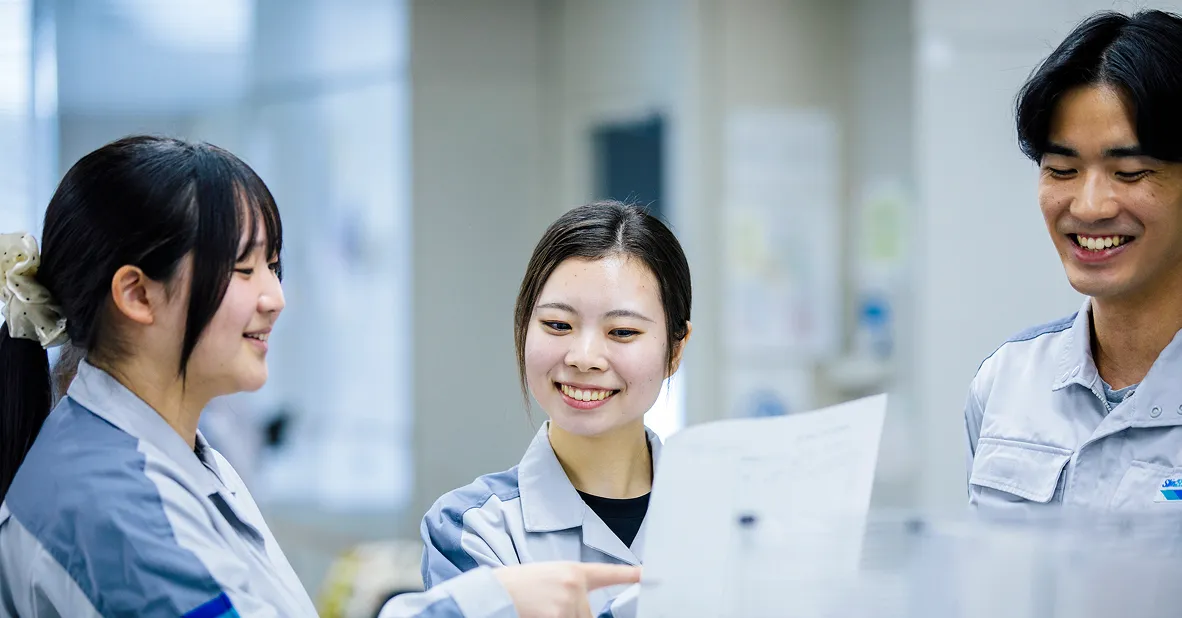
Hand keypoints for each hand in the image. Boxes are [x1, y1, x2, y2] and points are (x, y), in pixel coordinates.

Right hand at [494, 562, 640, 617]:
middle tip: (549, 607)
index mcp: (573, 571)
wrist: (495, 593)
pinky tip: (538, 614)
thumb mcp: (549, 578)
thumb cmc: (518, 586)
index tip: (650, 574)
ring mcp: (568, 604)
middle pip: (589, 615)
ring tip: (540, 610)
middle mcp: (575, 586)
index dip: (631, 575)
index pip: (609, 573)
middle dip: (573, 616)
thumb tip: (583, 606)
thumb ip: (571, 589)